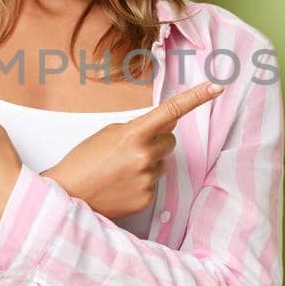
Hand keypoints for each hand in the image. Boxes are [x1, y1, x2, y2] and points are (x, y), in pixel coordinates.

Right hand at [43, 80, 224, 221]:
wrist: (68, 194)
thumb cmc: (84, 161)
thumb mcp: (109, 134)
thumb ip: (141, 127)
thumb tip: (171, 121)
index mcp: (134, 134)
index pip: (171, 111)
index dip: (196, 97)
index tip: (216, 87)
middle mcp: (145, 156)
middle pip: (169, 141)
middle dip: (156, 142)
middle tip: (129, 151)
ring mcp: (147, 179)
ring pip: (162, 164)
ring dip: (148, 163)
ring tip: (120, 171)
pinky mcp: (147, 199)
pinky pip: (154, 184)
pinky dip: (141, 183)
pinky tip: (121, 185)